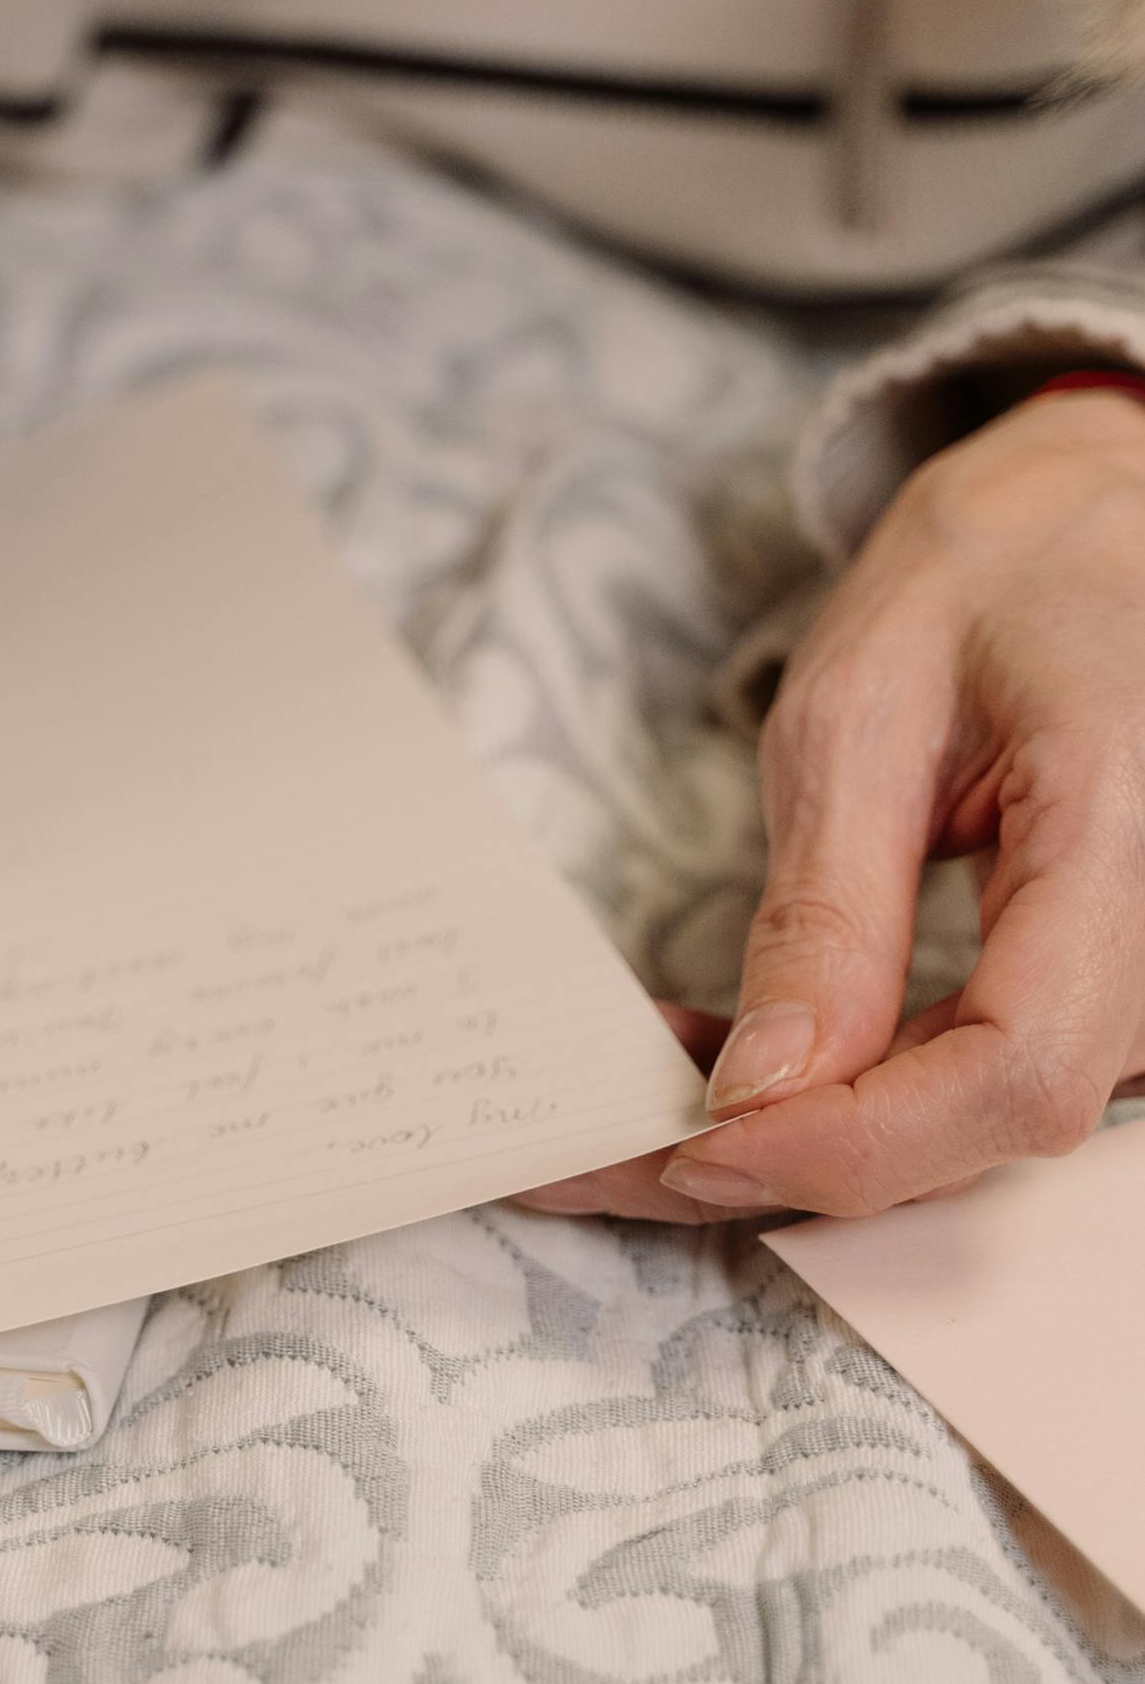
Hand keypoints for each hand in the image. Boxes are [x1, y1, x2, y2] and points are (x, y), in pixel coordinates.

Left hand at [522, 384, 1144, 1223]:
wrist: (1094, 522)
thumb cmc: (991, 575)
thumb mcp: (863, 711)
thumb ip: (826, 910)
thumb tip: (758, 1091)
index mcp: (1121, 839)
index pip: (1015, 1070)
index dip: (854, 1139)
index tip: (692, 1141)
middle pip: (985, 1125)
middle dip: (786, 1162)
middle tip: (594, 1151)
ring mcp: (1138, 976)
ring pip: (969, 1124)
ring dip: (797, 1137)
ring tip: (630, 1104)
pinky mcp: (1089, 987)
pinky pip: (970, 1078)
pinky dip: (841, 1093)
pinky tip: (720, 1069)